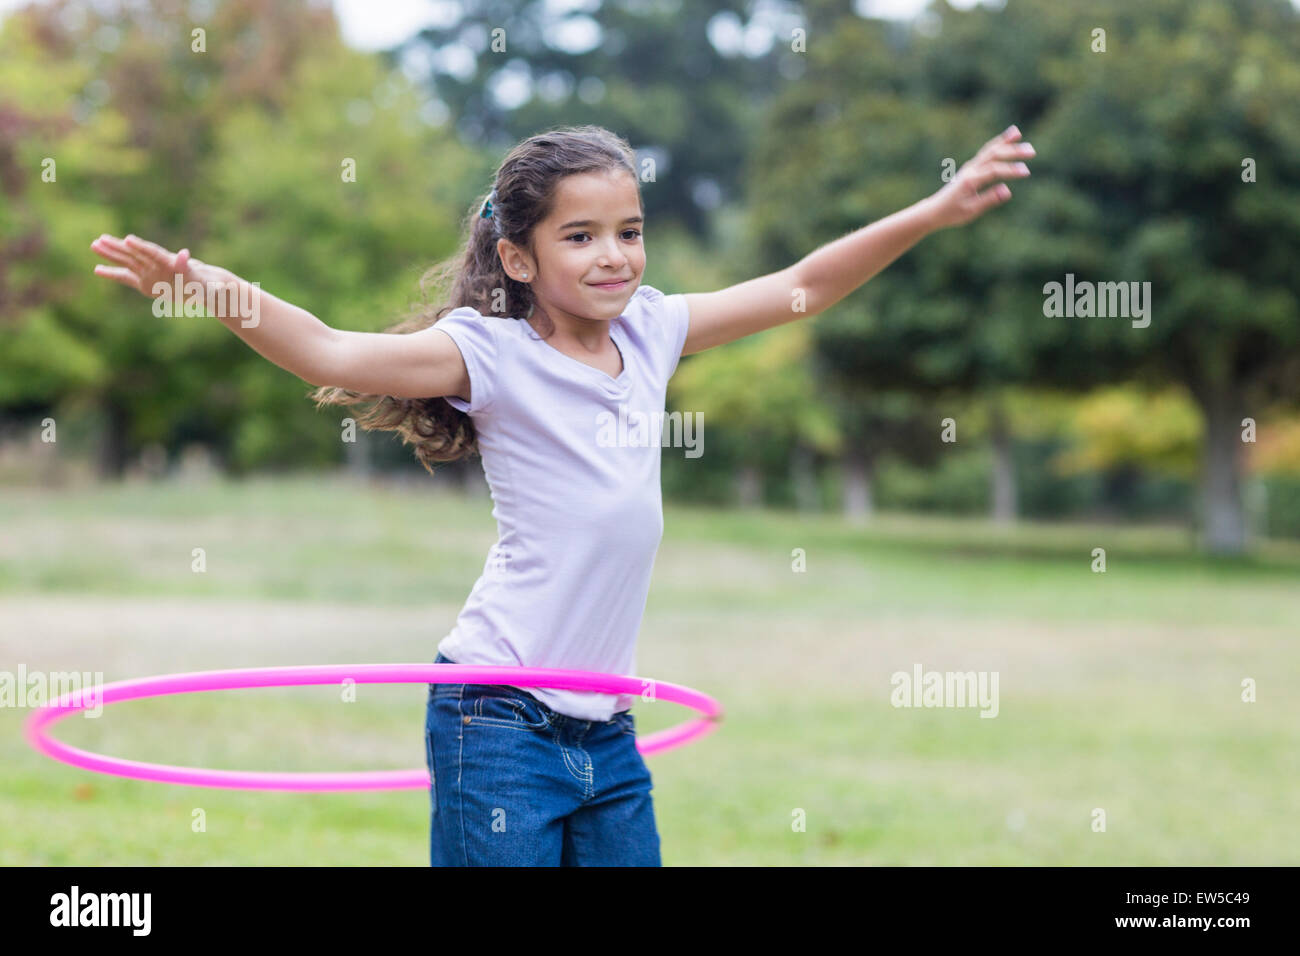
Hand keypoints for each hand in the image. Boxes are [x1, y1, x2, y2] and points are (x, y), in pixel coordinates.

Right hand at [90, 233, 227, 298]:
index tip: (128, 240)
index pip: (154, 253)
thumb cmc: (209, 286)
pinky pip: (126, 277)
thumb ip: (194, 270)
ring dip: (111, 254)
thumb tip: (184, 254)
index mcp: (172, 263)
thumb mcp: (206, 281)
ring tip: (93, 244)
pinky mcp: (146, 283)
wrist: (208, 288)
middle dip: (119, 247)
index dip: (142, 247)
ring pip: (127, 261)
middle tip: (100, 239)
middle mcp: (158, 265)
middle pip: (136, 254)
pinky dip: (113, 273)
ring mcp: (150, 272)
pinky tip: (96, 269)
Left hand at [926, 126, 1034, 230]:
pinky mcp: (971, 167)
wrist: (935, 210)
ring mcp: (970, 167)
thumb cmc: (952, 213)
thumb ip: (989, 199)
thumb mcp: (971, 210)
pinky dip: (996, 144)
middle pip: (993, 155)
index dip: (1010, 170)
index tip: (1026, 172)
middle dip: (1012, 152)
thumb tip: (1008, 190)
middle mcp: (970, 170)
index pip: (994, 171)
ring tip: (1018, 133)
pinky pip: (985, 152)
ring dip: (1004, 142)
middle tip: (1031, 151)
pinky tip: (1006, 139)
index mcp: (970, 181)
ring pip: (989, 150)